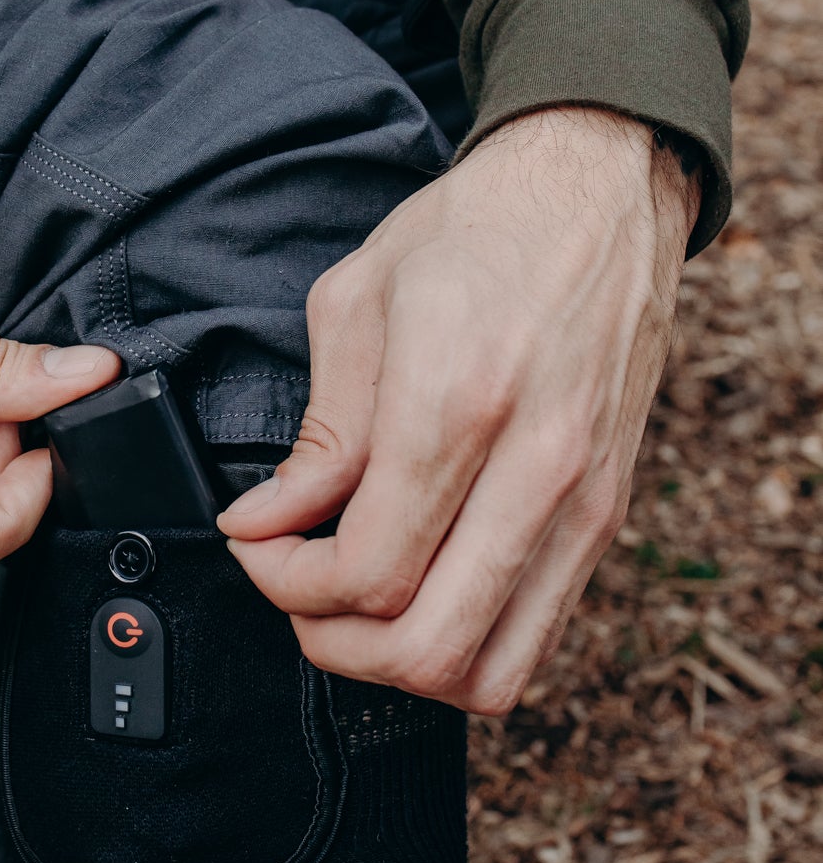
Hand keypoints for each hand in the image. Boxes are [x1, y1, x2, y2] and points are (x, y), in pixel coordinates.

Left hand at [218, 108, 698, 714]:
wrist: (598, 191)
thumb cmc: (475, 231)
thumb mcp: (358, 302)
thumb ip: (318, 434)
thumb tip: (265, 522)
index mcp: (457, 400)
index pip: (366, 569)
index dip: (285, 583)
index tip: (254, 545)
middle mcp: (535, 465)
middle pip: (425, 645)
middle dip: (333, 640)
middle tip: (295, 587)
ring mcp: (582, 500)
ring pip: (488, 671)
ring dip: (399, 662)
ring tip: (353, 602)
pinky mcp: (608, 515)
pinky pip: (534, 638)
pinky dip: (463, 646)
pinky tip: (418, 587)